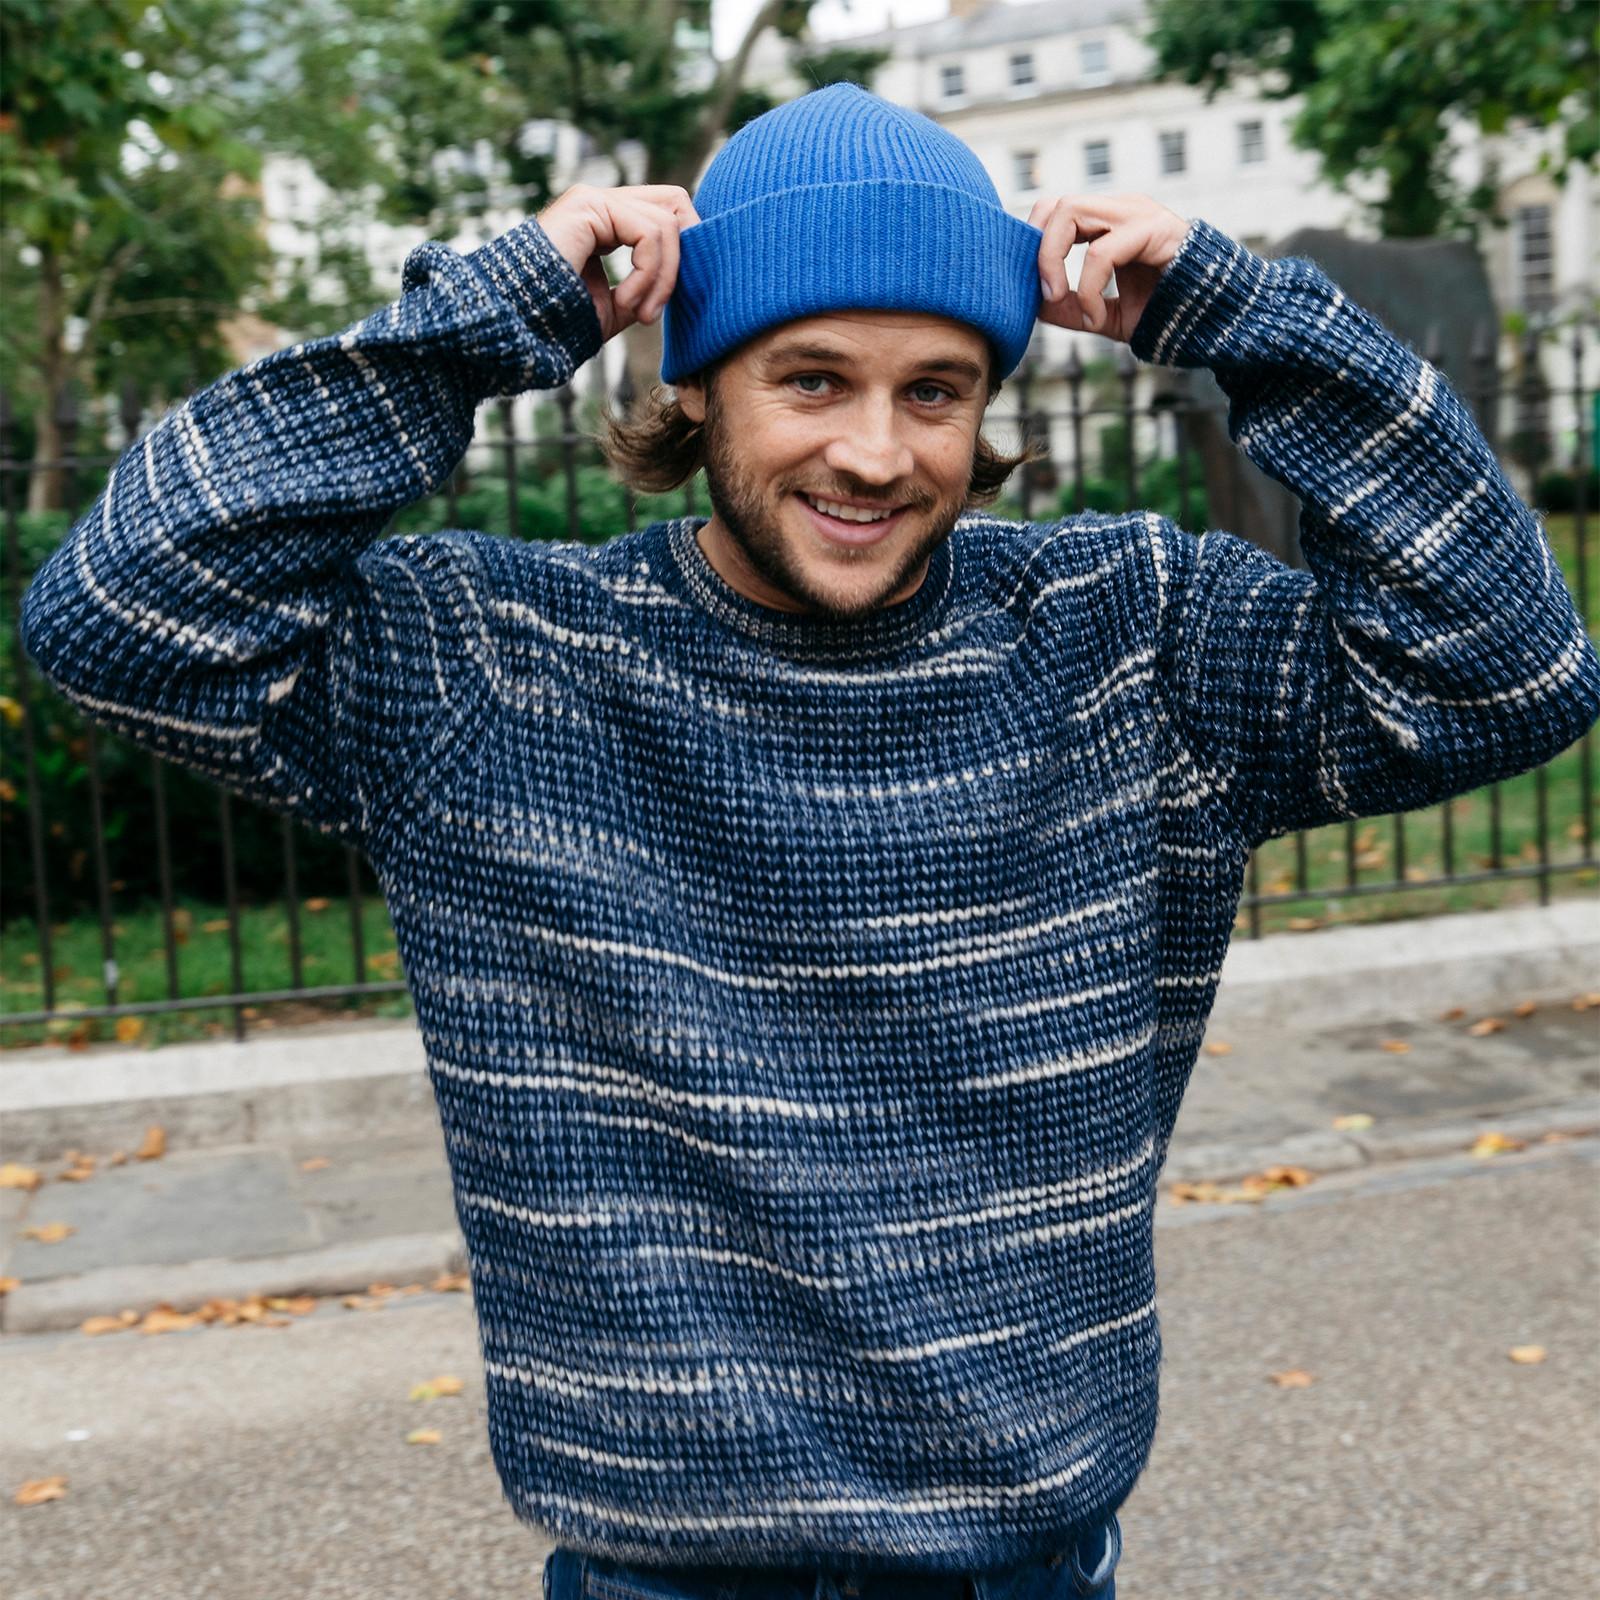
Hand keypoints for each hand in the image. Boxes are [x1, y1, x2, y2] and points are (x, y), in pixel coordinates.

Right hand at [535, 183, 701, 343]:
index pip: (665, 212)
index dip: (682, 251)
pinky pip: (648, 233)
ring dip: (661, 279)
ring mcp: (593, 198)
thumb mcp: (617, 307)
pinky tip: (626, 302)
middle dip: (681, 258)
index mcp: (606, 221)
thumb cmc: (562, 322)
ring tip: (639, 314)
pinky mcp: (589, 204)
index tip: (664, 303)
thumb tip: (680, 281)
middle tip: (657, 308)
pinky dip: (648, 274)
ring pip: (665, 223)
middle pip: (673, 203)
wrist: (521, 325)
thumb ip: (647, 288)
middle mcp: (600, 202)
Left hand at [1029, 193, 1191, 342]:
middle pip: (1057, 204)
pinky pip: (1102, 252)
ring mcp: (1137, 214)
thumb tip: (1035, 306)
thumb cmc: (1165, 314)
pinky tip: (1097, 318)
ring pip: (1072, 211)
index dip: (1034, 244)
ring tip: (1060, 301)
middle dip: (1038, 249)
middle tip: (1043, 295)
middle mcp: (1121, 211)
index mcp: (1108, 224)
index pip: (1055, 212)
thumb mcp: (1105, 316)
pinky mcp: (1153, 229)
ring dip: (1053, 260)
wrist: (1213, 321)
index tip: (1031, 287)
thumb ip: (1072, 309)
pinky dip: (1089, 289)